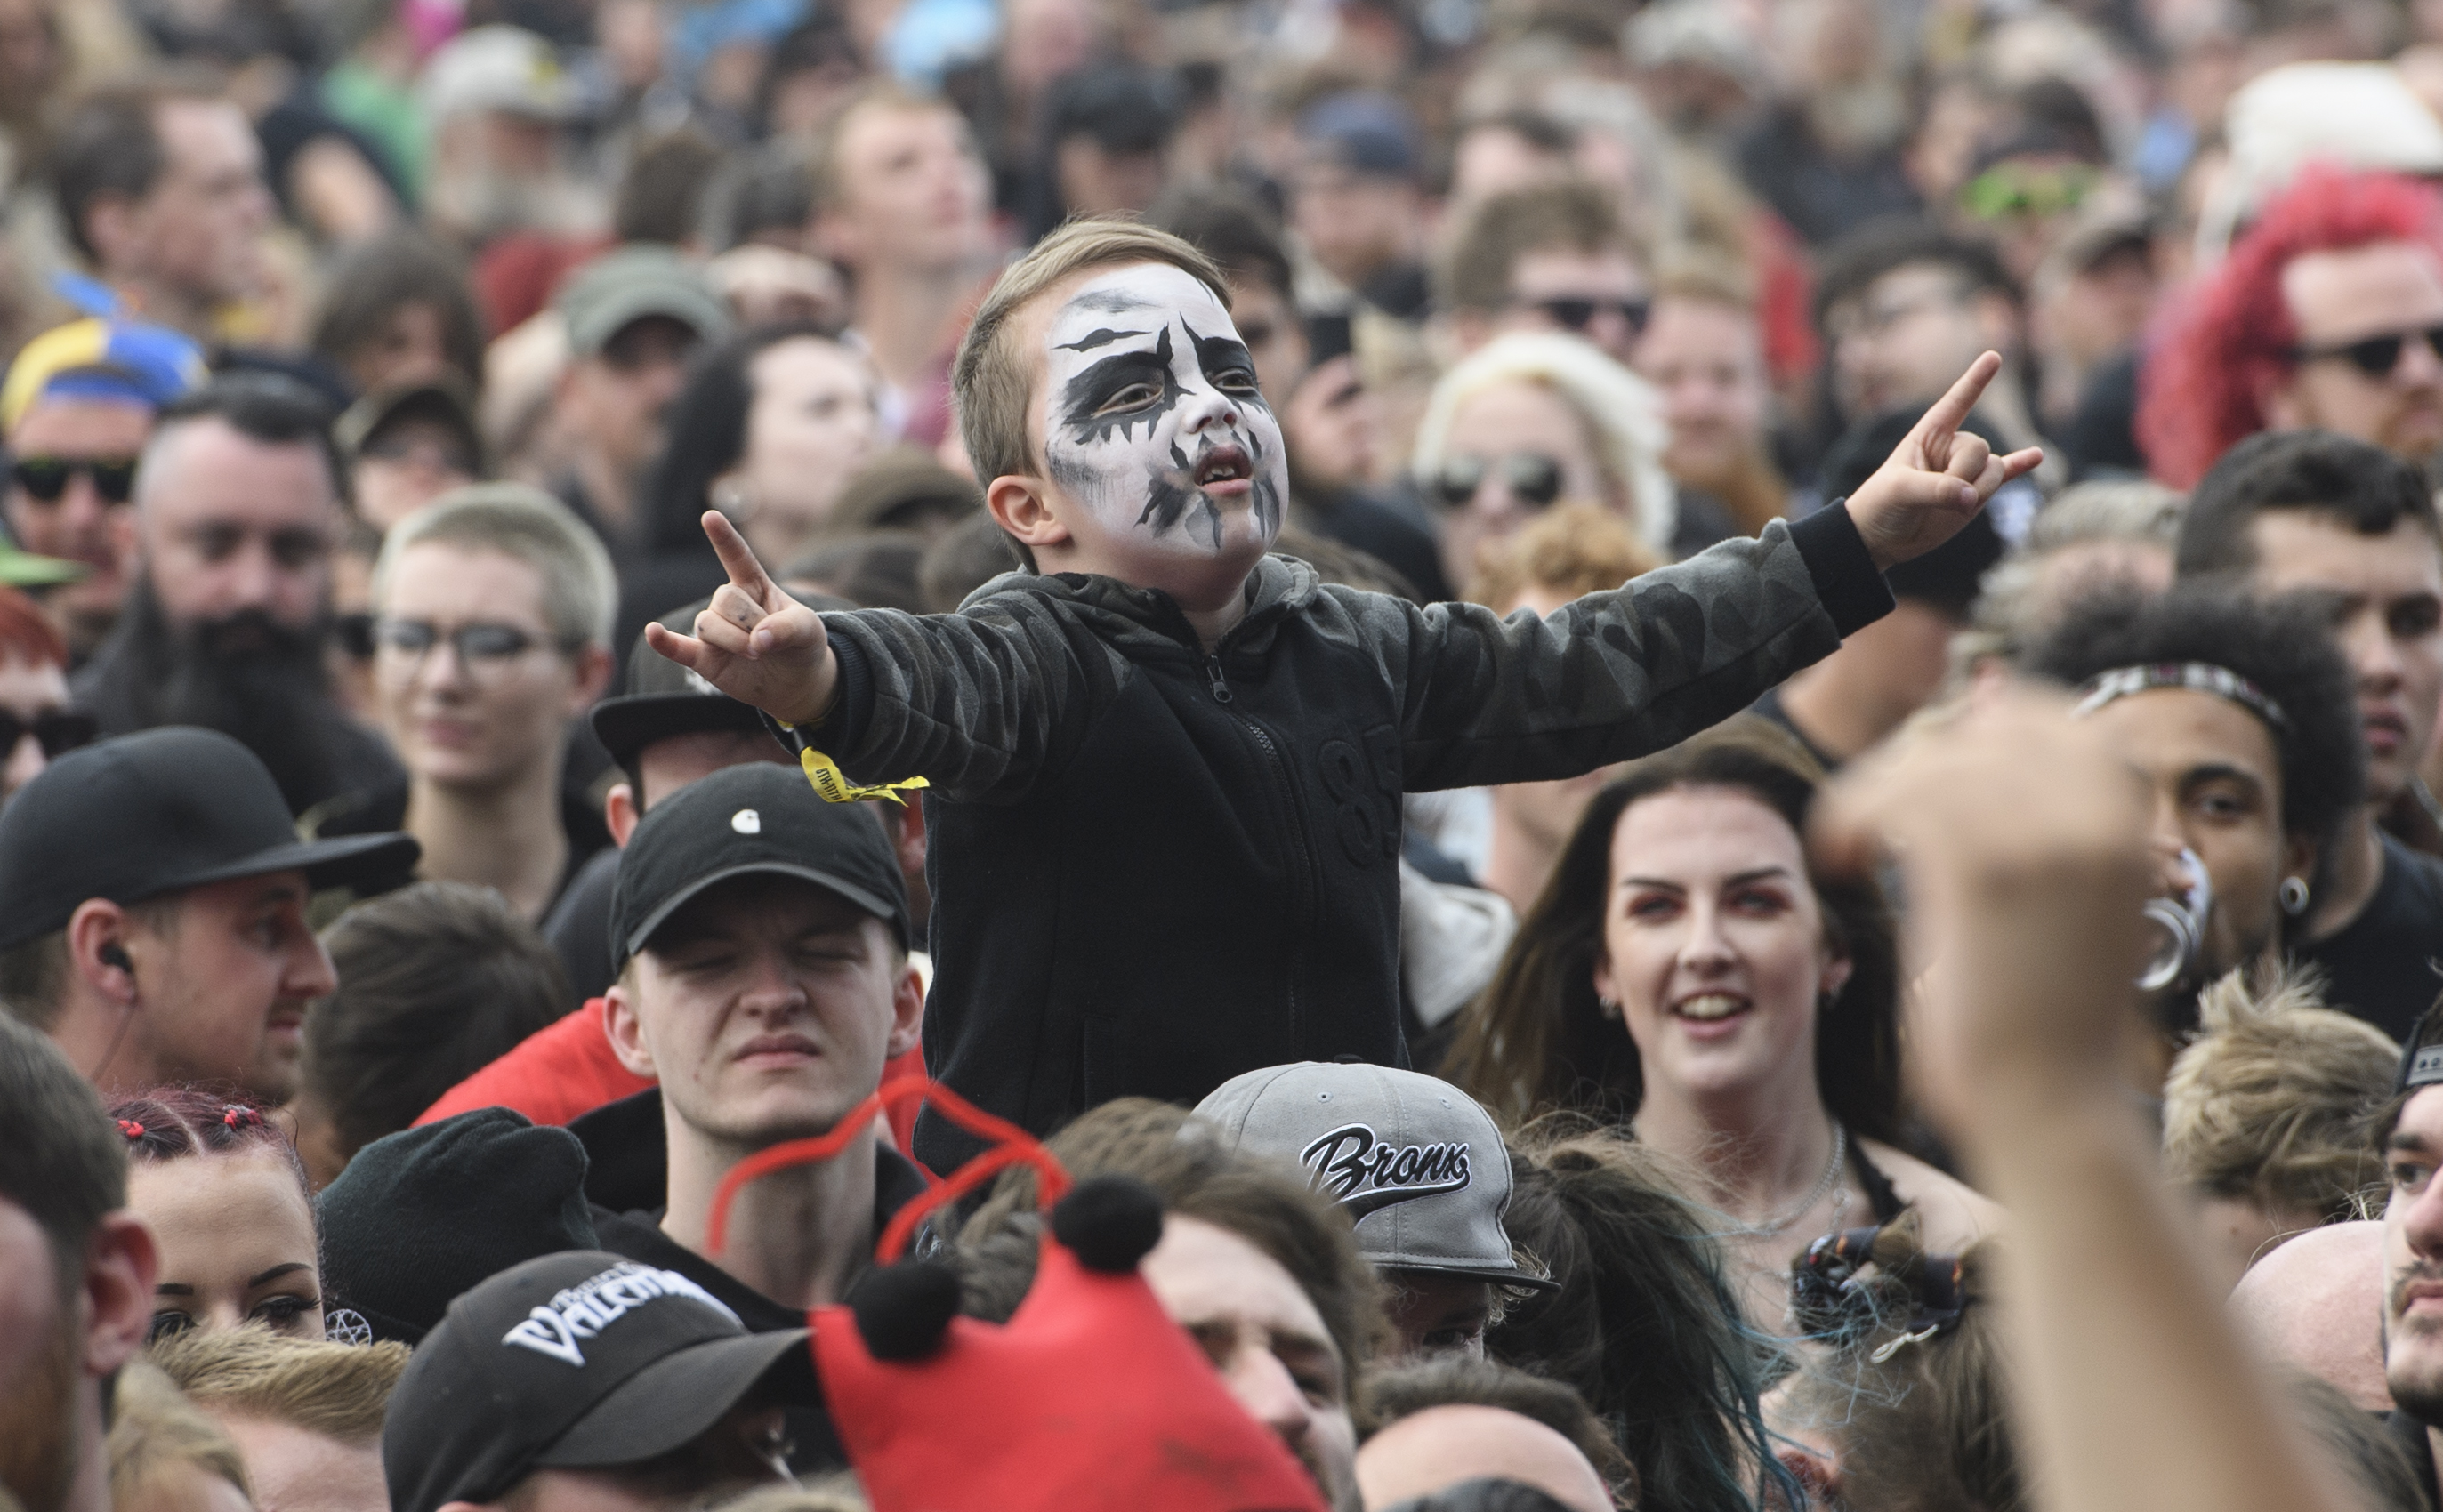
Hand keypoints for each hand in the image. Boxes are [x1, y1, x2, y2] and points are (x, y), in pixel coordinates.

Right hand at [643, 511, 836, 726]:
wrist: (795, 681)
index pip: (737, 556)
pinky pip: (679, 648)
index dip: (724, 538)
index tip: (710, 517)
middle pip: (726, 600)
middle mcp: (729, 601)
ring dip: (735, 641)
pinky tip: (653, 634)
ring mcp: (715, 628)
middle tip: (770, 640)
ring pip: (709, 624)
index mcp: (754, 583)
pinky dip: (665, 643)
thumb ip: (787, 629)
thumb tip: (758, 641)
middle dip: (752, 623)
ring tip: (756, 654)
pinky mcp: (704, 657)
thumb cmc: (801, 643)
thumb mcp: (808, 630)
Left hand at [1810, 688, 2149, 1137]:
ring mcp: (2051, 840)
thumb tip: (1986, 695)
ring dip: (1875, 795)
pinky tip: (1841, 860)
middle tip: (1872, 822)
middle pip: (1981, 728)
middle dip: (1912, 762)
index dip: (1965, 735)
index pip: (2040, 716)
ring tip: (1849, 846)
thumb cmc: (2040, 1016)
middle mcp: (2103, 821)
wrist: (2049, 1110)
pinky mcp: (1988, 872)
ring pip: (1936, 760)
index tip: (1918, 785)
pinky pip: (1902, 799)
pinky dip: (1854, 818)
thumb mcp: (2067, 897)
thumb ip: (2038, 807)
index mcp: (2130, 825)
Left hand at [1843, 352, 2043, 571]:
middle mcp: (1951, 447)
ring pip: (1993, 470)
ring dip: (1978, 492)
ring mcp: (1966, 469)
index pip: (1955, 402)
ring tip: (1952, 507)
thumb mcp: (1901, 491)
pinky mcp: (1977, 492)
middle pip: (1978, 449)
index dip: (1975, 381)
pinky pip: (2006, 474)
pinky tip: (2037, 456)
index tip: (1994, 356)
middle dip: (1963, 475)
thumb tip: (1971, 498)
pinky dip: (2021, 466)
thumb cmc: (1882, 504)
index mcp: (1929, 434)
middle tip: (1938, 494)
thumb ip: (1937, 490)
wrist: (1883, 537)